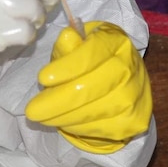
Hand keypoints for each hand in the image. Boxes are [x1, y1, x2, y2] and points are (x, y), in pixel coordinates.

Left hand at [25, 21, 151, 153]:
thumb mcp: (79, 45)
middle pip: (92, 87)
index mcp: (116, 42)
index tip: (41, 78)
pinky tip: (63, 121)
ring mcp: (135, 95)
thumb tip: (67, 38)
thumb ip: (70, 44)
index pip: (92, 54)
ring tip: (43, 117)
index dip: (66, 68)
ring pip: (95, 111)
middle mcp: (131, 67)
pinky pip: (101, 128)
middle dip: (58, 101)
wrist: (123, 82)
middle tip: (32, 111)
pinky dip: (76, 127)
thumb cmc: (94, 60)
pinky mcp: (133, 120)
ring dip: (63, 117)